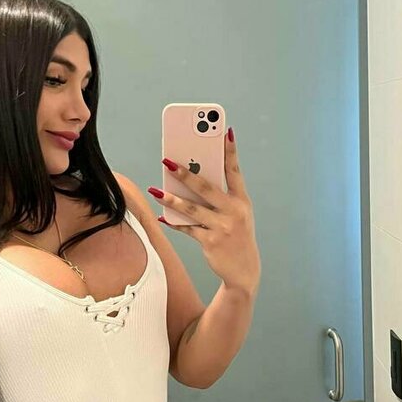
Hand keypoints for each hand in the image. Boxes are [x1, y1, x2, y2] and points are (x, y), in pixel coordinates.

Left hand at [146, 128, 260, 294]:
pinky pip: (188, 229)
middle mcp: (234, 211)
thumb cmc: (236, 236)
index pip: (235, 171)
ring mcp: (223, 227)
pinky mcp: (211, 242)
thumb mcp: (236, 215)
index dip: (230, 150)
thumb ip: (219, 198)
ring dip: (172, 199)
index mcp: (242, 200)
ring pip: (192, 209)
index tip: (225, 131)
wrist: (245, 271)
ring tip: (156, 190)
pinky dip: (174, 222)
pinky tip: (162, 216)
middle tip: (167, 161)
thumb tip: (190, 180)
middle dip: (186, 173)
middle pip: (206, 187)